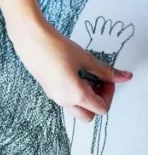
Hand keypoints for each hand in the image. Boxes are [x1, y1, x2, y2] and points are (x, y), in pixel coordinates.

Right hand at [12, 19, 132, 122]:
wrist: (30, 39)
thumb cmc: (55, 48)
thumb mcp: (85, 59)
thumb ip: (106, 72)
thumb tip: (124, 77)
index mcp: (75, 95)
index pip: (101, 108)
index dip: (109, 93)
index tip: (107, 78)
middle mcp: (64, 100)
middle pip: (89, 115)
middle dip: (98, 102)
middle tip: (99, 83)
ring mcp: (54, 96)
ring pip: (77, 108)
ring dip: (86, 98)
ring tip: (85, 76)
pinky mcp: (48, 89)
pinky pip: (66, 99)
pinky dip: (75, 92)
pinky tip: (73, 73)